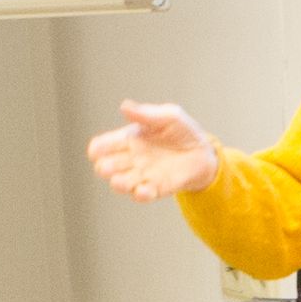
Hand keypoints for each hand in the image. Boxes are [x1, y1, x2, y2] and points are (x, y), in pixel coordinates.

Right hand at [89, 100, 223, 200]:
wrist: (203, 153)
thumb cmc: (183, 131)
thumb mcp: (169, 116)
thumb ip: (147, 114)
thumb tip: (124, 107)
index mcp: (128, 139)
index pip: (103, 145)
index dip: (97, 149)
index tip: (97, 150)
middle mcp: (130, 159)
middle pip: (107, 166)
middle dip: (105, 168)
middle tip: (107, 167)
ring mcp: (142, 175)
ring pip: (120, 183)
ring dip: (118, 184)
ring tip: (119, 181)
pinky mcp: (156, 189)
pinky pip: (142, 195)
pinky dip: (141, 194)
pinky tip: (143, 190)